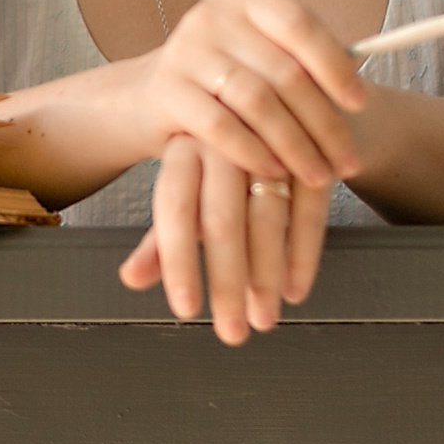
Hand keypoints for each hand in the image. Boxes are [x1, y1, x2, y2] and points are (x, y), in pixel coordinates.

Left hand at [119, 135, 331, 344]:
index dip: (178, 261)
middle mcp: (226, 143)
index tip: (186, 310)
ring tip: (262, 319)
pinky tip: (294, 291)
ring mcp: (272, 145)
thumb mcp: (188, 194)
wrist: (273, 109)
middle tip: (232, 334)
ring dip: (267, 276)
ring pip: (269, 216)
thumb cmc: (219, 166)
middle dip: (228, 283)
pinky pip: (310, 211)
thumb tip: (130, 279)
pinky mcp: (313, 154)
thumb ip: (162, 239)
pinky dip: (303, 255)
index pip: (174, 209)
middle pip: (222, 219)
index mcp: (184, 149)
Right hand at [122, 0, 368, 190]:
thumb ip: (303, 67)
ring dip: (294, 145)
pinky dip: (253, 152)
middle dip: (323, 122)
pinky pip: (219, 126)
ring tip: (316, 175)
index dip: (334, 64)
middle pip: (282, 70)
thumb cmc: (224, 79)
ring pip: (255, 101)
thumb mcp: (262, 59)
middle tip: (347, 160)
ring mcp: (184, 50)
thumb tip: (361, 97)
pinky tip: (274, 173)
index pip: (298, 23)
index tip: (361, 103)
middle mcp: (211, 16)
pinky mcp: (165, 90)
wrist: (150, 97)